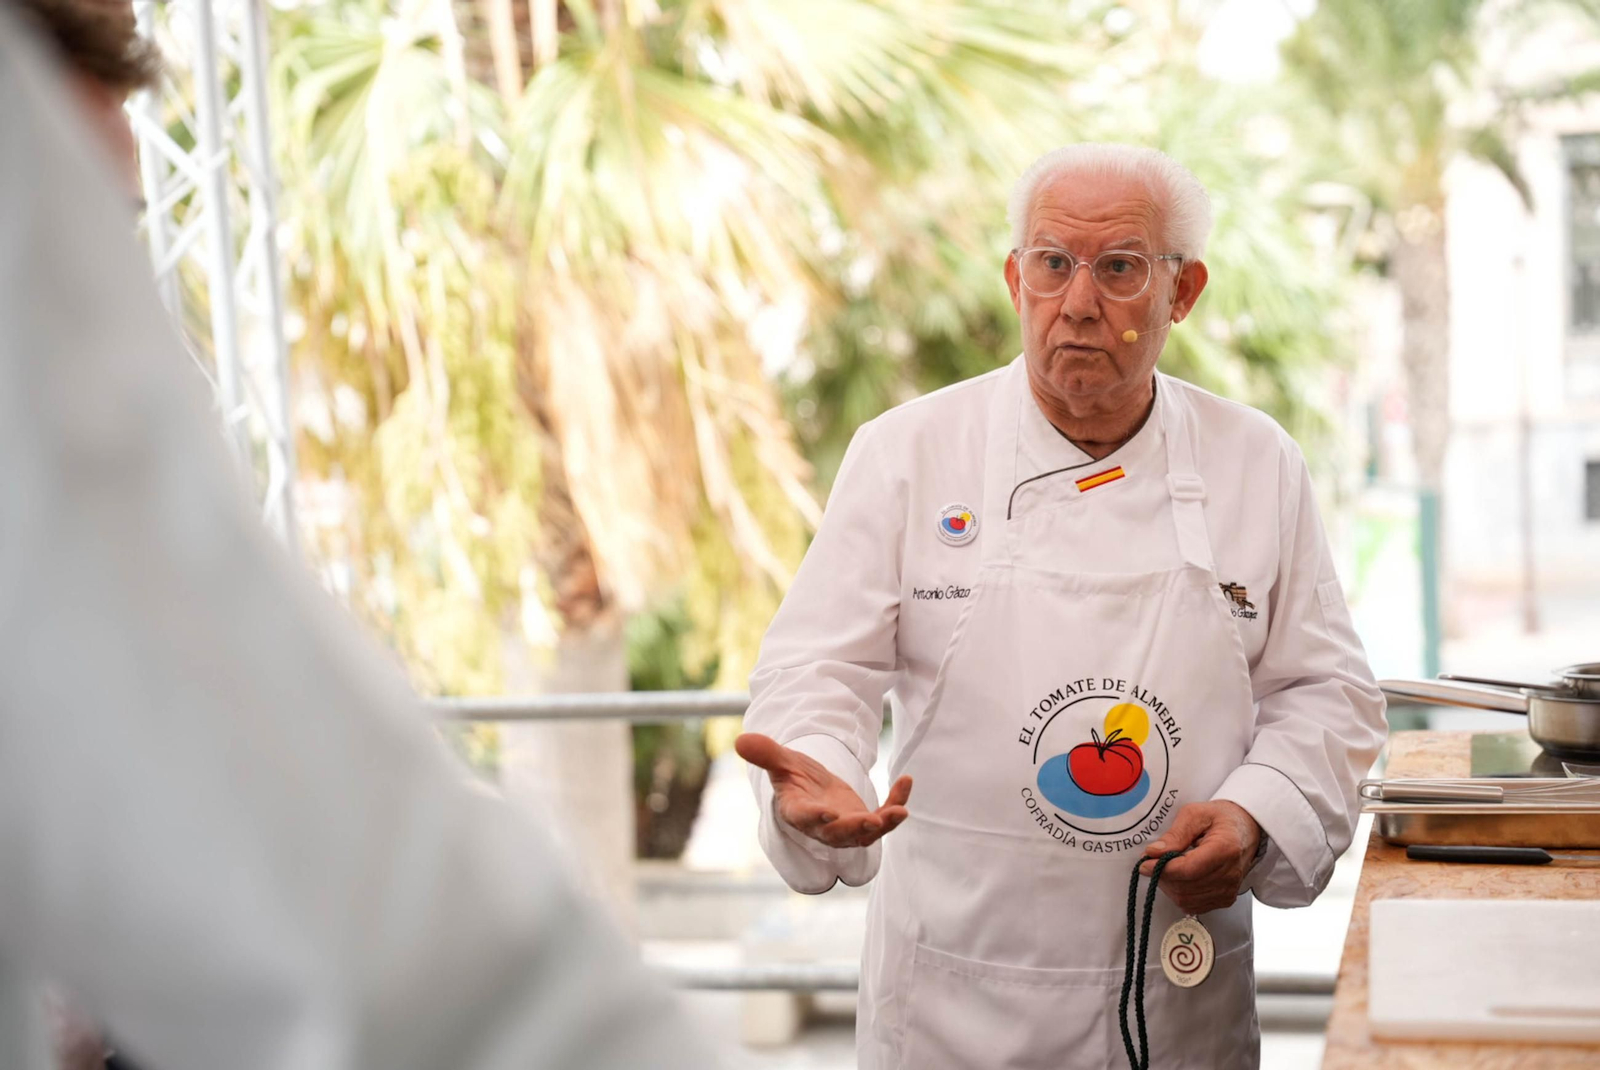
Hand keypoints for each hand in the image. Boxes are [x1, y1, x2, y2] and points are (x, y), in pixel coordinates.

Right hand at [735, 732, 911, 848]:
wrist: (811, 788)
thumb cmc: (793, 777)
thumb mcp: (781, 762)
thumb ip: (766, 753)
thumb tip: (740, 740)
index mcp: (798, 811)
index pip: (804, 817)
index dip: (815, 816)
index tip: (827, 812)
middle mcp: (822, 825)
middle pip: (838, 834)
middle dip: (856, 829)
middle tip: (873, 821)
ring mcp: (846, 826)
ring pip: (866, 834)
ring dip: (885, 824)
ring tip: (901, 811)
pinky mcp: (864, 820)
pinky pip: (884, 816)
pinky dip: (896, 801)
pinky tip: (906, 780)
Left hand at [1137, 800, 1260, 914]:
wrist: (1246, 830)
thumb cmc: (1222, 819)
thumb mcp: (1195, 814)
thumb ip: (1175, 834)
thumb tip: (1154, 852)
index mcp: (1225, 848)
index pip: (1188, 869)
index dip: (1162, 869)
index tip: (1145, 863)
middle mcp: (1230, 873)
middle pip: (1185, 888)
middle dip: (1162, 877)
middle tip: (1153, 862)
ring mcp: (1229, 889)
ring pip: (1187, 900)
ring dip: (1169, 886)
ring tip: (1167, 868)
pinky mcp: (1226, 899)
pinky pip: (1194, 905)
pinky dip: (1179, 894)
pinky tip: (1178, 878)